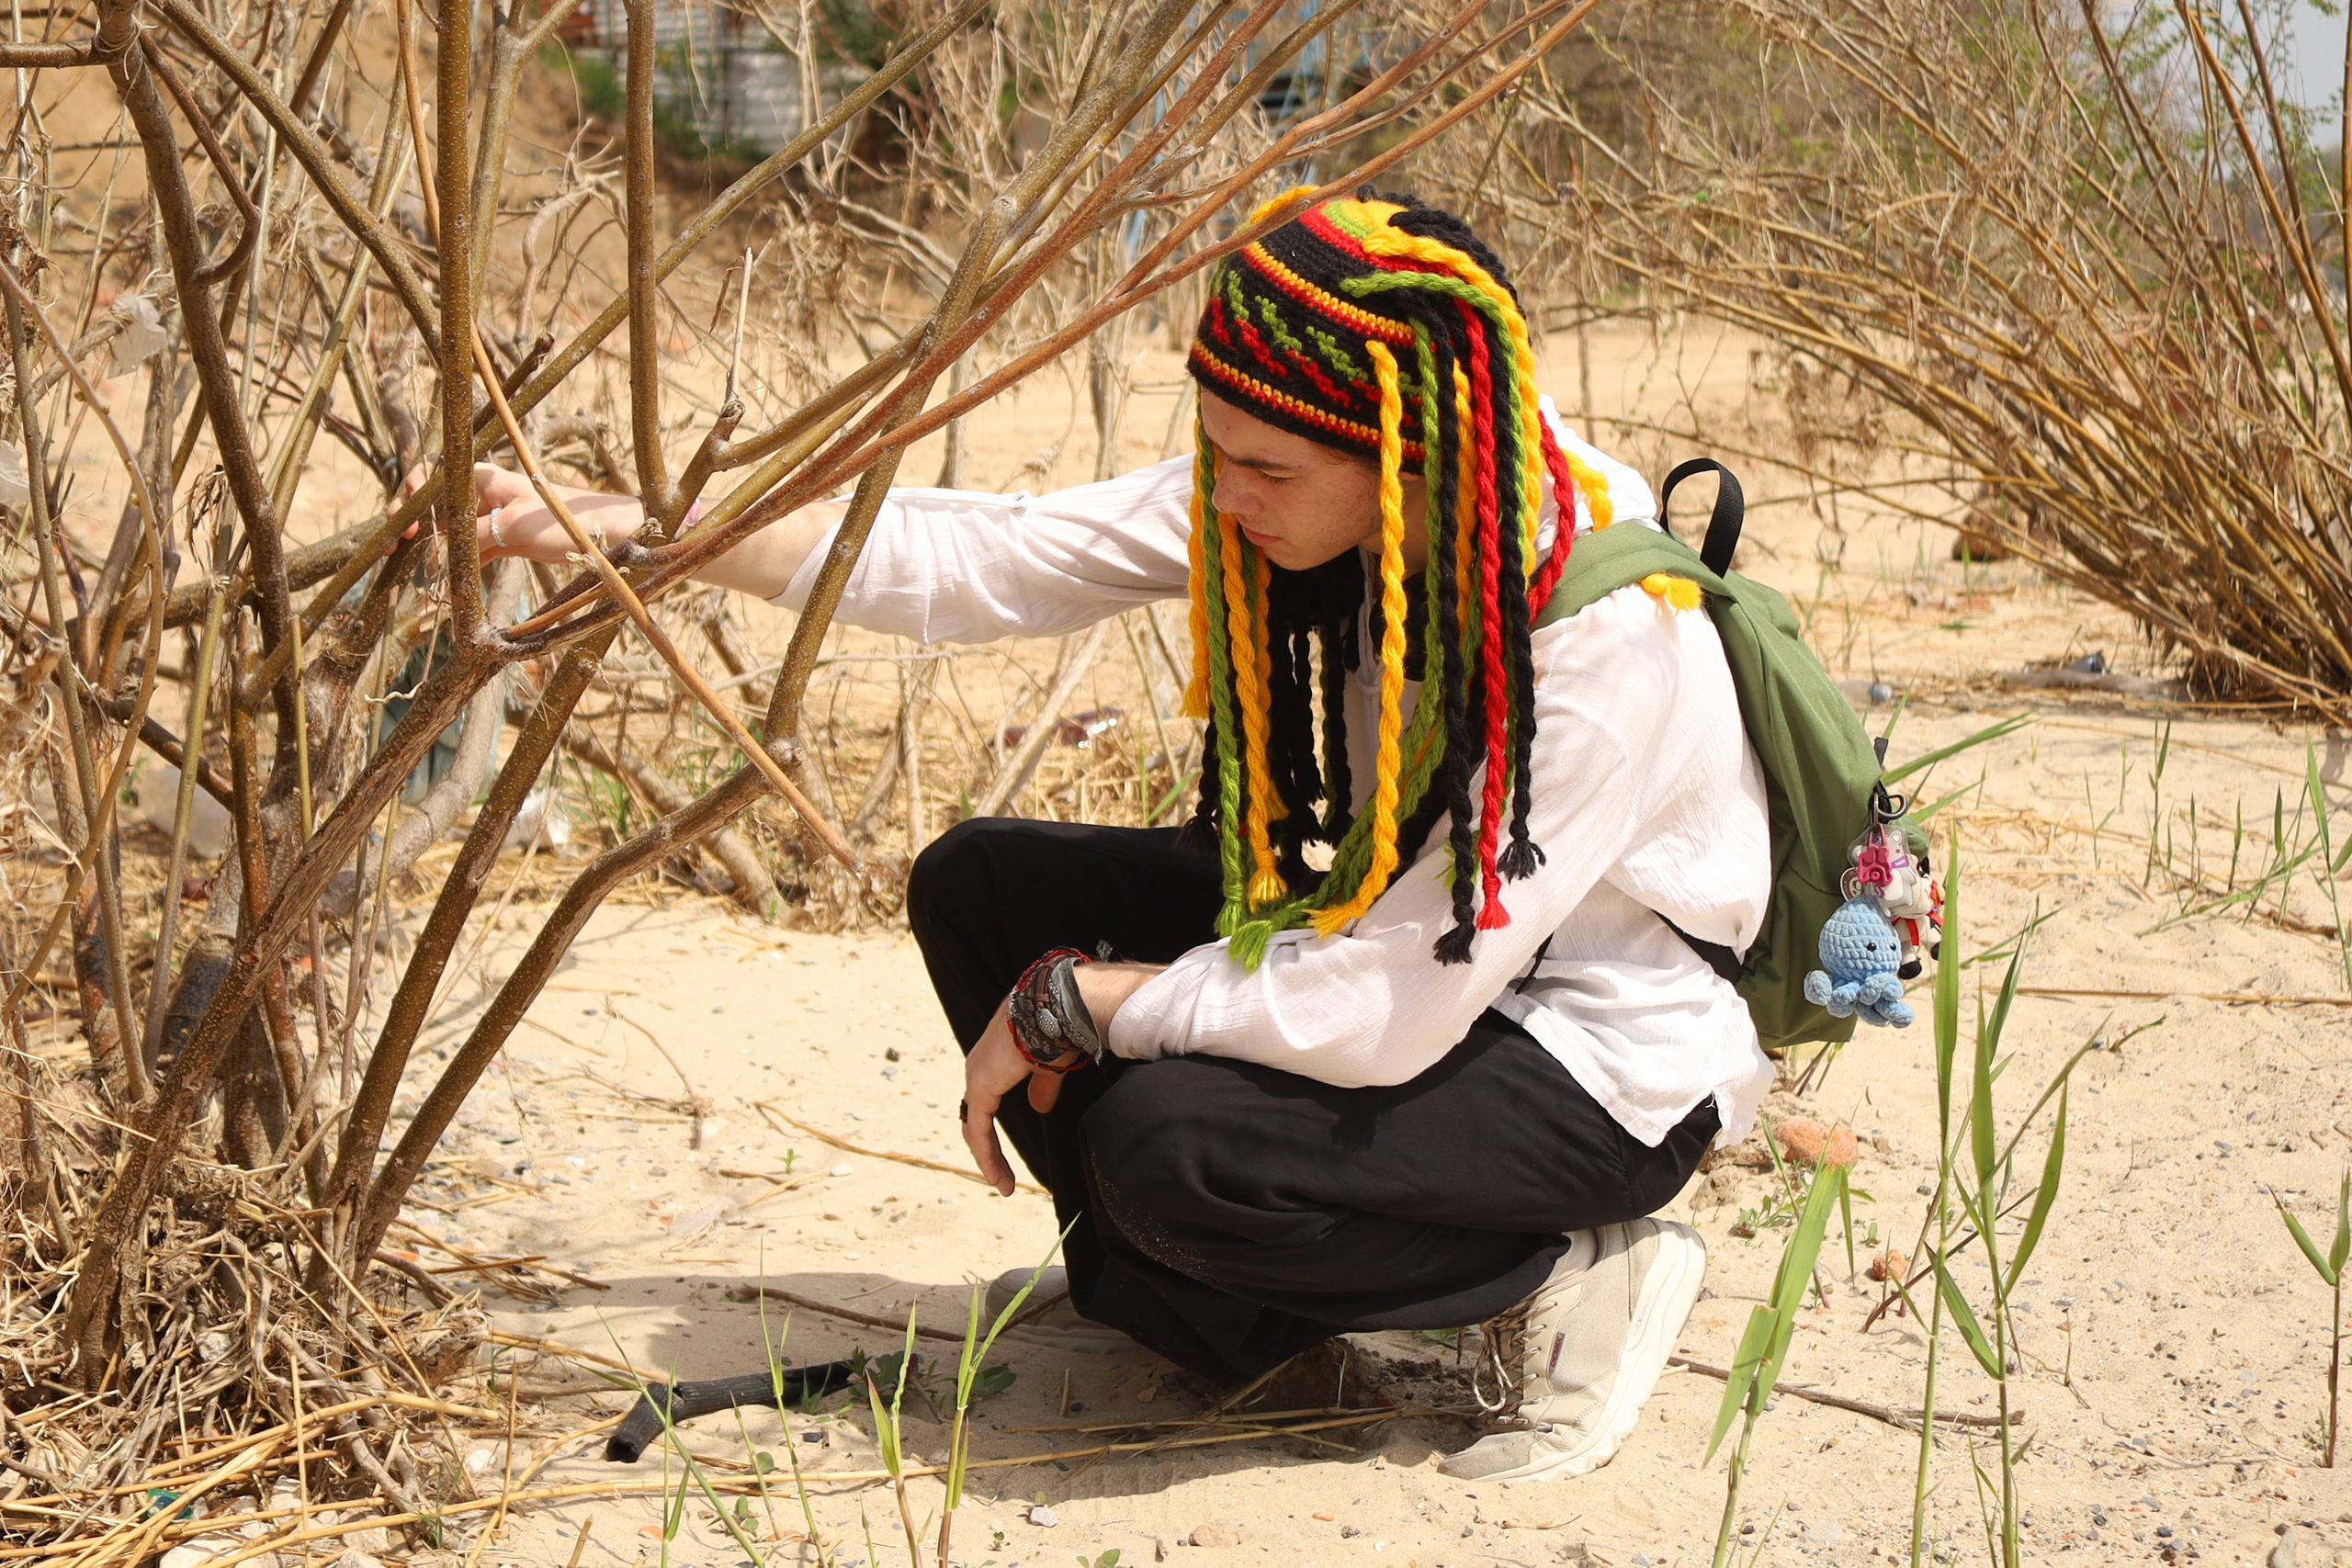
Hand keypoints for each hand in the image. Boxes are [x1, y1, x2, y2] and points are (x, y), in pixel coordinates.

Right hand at [393, 461, 644, 563]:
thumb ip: (471, 538)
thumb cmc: (562, 520)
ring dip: (432, 547)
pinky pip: (470, 549)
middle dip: (414, 526)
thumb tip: (436, 555)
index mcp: (481, 478)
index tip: (403, 525)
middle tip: (395, 549)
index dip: (409, 498)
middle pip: (435, 506)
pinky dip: (457, 561)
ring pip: (451, 531)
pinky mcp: (503, 539)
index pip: (431, 478)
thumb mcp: (512, 528)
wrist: (607, 533)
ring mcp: (491, 517)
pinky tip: (445, 578)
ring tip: (411, 565)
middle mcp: (482, 494)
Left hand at [961, 998, 1069, 1196]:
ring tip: (1004, 1185)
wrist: (1053, 1007)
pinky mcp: (981, 1088)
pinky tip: (999, 1178)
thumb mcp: (1049, 1066)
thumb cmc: (1056, 1028)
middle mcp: (979, 1067)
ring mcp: (977, 1077)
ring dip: (989, 1158)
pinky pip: (979, 1130)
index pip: (985, 1103)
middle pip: (976, 1118)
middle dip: (988, 1150)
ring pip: (975, 1127)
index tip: (1007, 1155)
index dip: (993, 1131)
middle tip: (1003, 1179)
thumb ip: (1041, 1087)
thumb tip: (1040, 1107)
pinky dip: (987, 1156)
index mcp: (993, 1060)